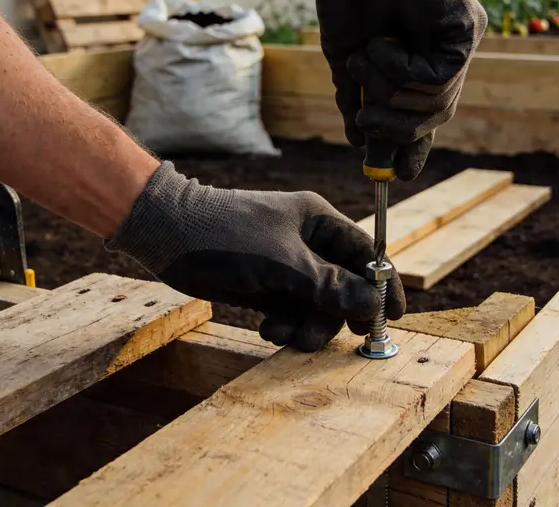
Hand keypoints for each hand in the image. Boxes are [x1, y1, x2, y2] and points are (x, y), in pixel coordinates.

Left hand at [106, 163, 404, 350]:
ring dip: (308, 325)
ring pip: (317, 305)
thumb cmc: (226, 234)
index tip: (392, 314)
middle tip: (339, 335)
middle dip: (339, 313)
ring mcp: (286, 267)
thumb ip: (328, 285)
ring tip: (285, 335)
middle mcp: (308, 244)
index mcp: (319, 222)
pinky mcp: (266, 287)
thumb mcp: (282, 262)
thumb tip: (372, 302)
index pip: (365, 253)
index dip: (381, 283)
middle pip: (343, 286)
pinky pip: (292, 313)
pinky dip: (287, 326)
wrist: (166, 233)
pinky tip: (270, 330)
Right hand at [315, 0, 486, 180]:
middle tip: (363, 124)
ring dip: (390, 94)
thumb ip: (357, 98)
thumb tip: (357, 143)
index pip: (425, 114)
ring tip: (362, 62)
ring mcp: (460, 41)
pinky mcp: (467, 29)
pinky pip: (438, 77)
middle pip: (434, 117)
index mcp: (419, 57)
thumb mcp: (347, 55)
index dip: (408, 148)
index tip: (389, 174)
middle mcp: (445, 52)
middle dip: (396, 132)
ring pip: (437, 103)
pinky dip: (401, 71)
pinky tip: (380, 46)